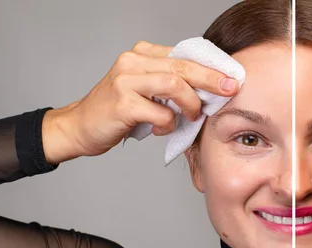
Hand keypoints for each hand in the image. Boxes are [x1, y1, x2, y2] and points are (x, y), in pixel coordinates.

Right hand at [42, 40, 240, 163]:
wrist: (79, 126)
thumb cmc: (118, 110)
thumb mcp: (146, 89)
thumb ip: (171, 84)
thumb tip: (211, 90)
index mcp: (142, 54)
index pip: (184, 55)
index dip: (211, 67)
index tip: (232, 77)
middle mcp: (133, 61)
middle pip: (183, 66)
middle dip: (212, 79)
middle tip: (230, 89)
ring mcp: (125, 81)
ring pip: (174, 84)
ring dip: (190, 103)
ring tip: (192, 116)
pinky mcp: (122, 103)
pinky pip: (160, 112)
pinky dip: (168, 124)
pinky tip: (161, 128)